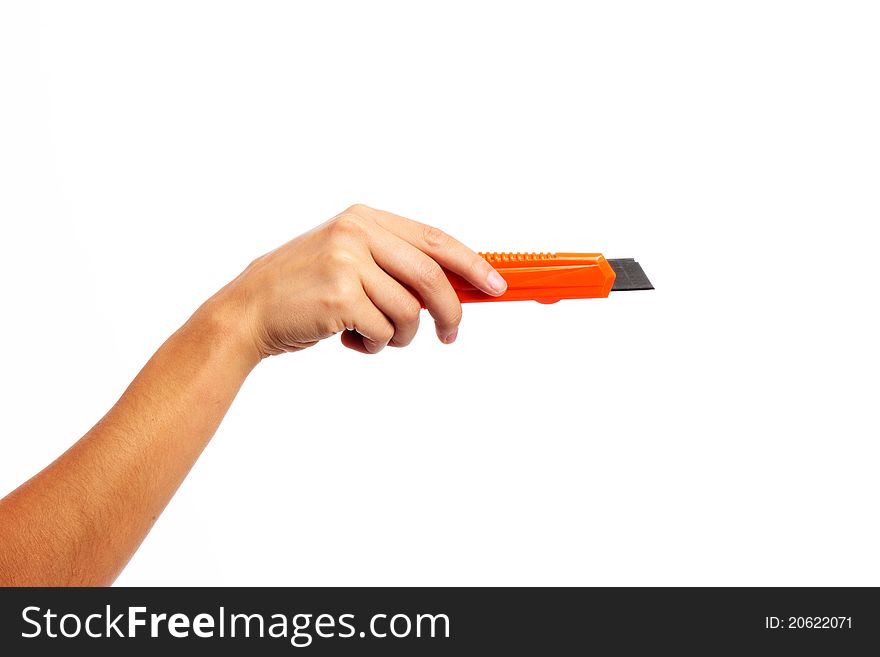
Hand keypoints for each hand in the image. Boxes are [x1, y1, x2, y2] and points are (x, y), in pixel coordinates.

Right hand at [219, 205, 507, 357]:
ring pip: (409, 311)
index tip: (498, 285)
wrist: (248, 310)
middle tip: (451, 335)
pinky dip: (374, 346)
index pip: (435, 239)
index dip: (472, 263)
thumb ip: (395, 265)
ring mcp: (347, 262)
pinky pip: (384, 332)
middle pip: (432, 276)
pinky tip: (347, 339)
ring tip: (370, 335)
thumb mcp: (348, 260)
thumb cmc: (304, 291)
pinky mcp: (339, 296)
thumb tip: (459, 287)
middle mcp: (356, 232)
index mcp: (364, 218)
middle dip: (450, 312)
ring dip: (399, 336)